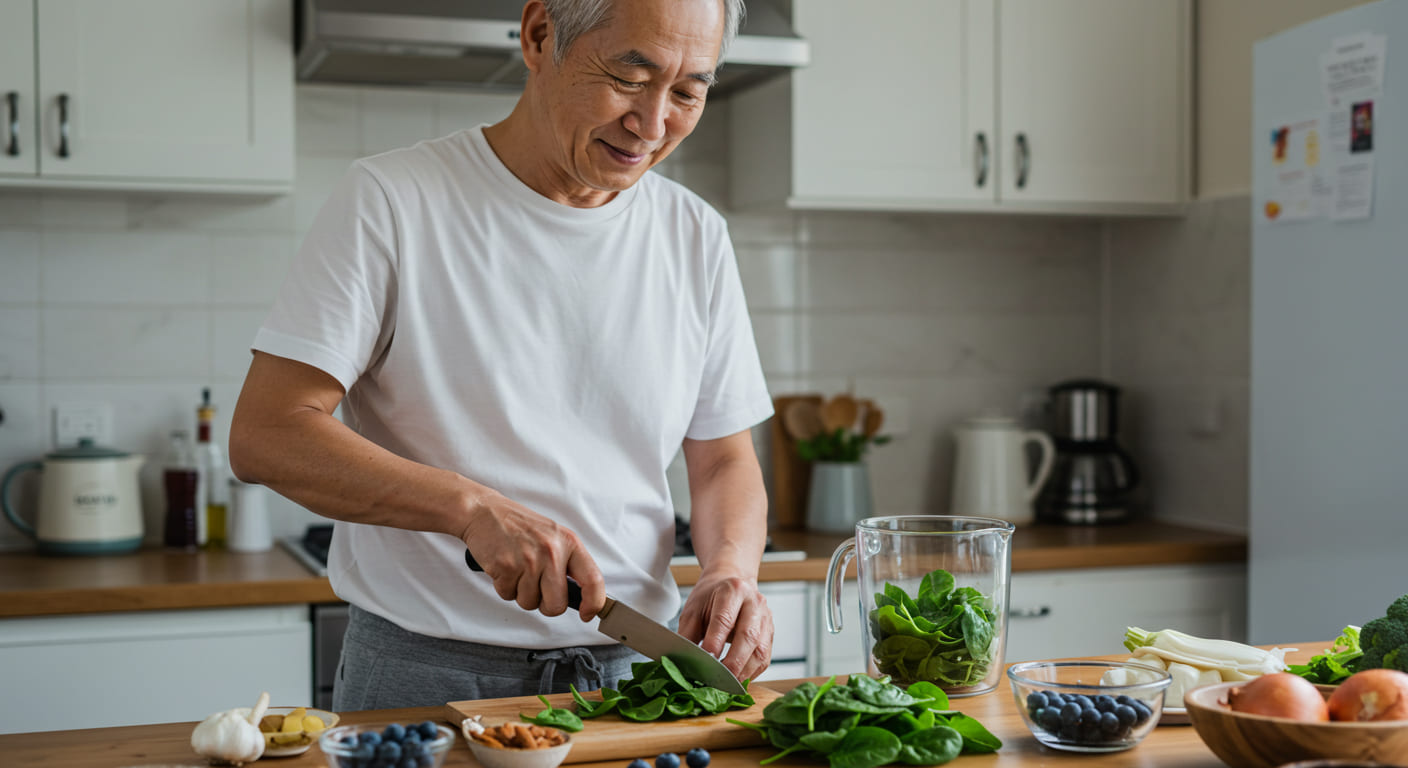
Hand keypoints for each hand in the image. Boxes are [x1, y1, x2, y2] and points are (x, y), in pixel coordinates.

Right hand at [460, 493, 605, 620]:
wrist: (485, 512)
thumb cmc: (519, 525)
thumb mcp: (554, 536)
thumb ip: (568, 562)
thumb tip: (582, 593)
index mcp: (569, 543)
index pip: (593, 580)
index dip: (593, 603)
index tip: (588, 613)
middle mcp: (551, 552)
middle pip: (556, 604)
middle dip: (546, 604)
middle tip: (537, 588)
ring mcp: (528, 560)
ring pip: (530, 603)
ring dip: (522, 593)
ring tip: (518, 569)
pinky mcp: (506, 567)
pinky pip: (508, 596)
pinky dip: (505, 587)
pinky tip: (505, 568)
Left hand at [677, 572, 773, 682]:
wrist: (732, 583)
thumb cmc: (710, 598)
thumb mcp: (693, 610)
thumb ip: (688, 635)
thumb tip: (683, 662)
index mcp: (733, 590)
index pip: (725, 619)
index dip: (715, 641)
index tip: (705, 659)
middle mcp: (755, 602)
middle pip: (748, 636)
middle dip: (733, 661)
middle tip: (718, 679)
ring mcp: (766, 618)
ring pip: (760, 650)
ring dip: (744, 672)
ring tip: (726, 684)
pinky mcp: (770, 633)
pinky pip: (765, 658)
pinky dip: (751, 673)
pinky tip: (737, 679)